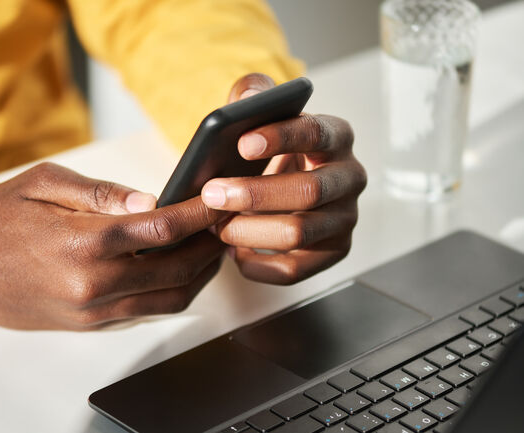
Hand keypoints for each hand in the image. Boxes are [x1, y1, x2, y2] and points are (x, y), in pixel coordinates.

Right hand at [0, 163, 224, 329]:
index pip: (164, 228)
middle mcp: (93, 282)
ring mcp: (92, 309)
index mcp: (85, 240)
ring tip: (211, 249)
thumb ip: (103, 192)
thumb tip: (151, 200)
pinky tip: (177, 270)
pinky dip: (171, 290)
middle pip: (177, 267)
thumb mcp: (45, 182)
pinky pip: (145, 309)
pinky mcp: (87, 324)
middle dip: (210, 245)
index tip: (220, 201)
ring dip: (199, 274)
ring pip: (169, 297)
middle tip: (225, 224)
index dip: (200, 214)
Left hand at [201, 74, 366, 284]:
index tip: (242, 143)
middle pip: (309, 191)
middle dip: (254, 194)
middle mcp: (350, 178)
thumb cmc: (269, 147)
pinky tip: (235, 252)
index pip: (317, 133)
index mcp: (337, 136)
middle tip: (210, 194)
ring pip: (299, 233)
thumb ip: (253, 94)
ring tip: (215, 225)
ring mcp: (345, 218)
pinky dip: (258, 264)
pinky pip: (295, 269)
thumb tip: (247, 99)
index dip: (281, 138)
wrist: (282, 185)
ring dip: (249, 231)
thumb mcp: (261, 114)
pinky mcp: (334, 252)